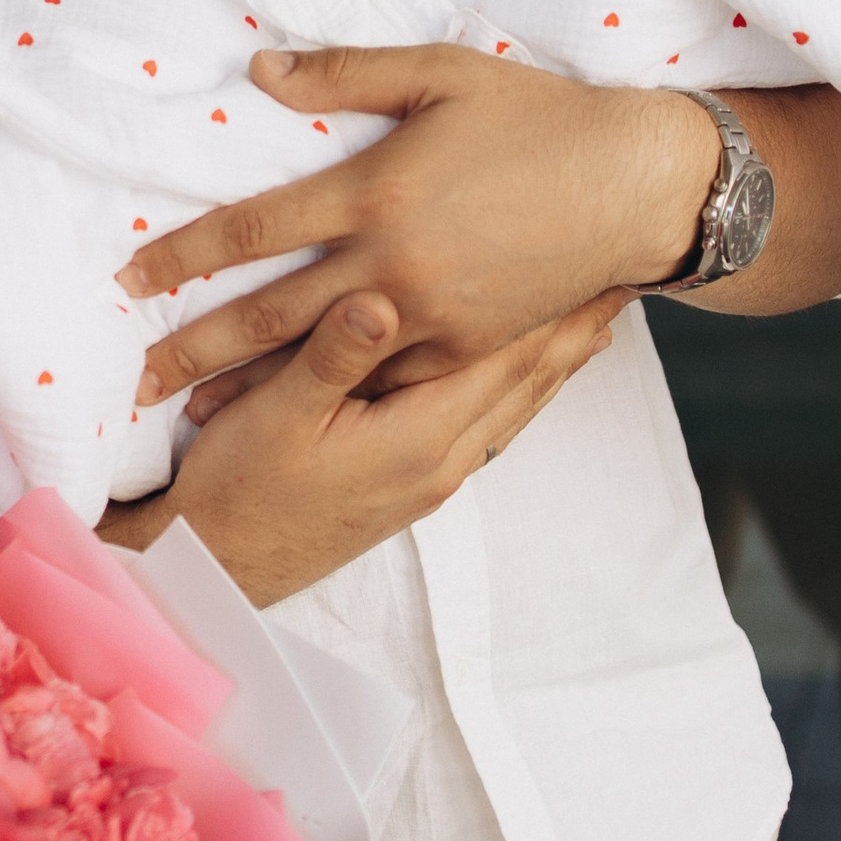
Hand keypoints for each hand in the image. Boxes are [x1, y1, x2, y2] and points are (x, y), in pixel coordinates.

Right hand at [98, 290, 622, 605]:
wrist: (217, 571)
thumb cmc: (239, 490)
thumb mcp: (274, 416)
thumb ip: (332, 355)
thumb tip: (381, 296)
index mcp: (419, 439)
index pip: (508, 361)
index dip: (558, 311)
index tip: (602, 268)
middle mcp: (441, 462)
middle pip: (527, 386)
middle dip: (575, 333)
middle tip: (623, 283)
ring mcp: (430, 479)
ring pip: (512, 410)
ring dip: (553, 365)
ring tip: (593, 323)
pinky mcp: (410, 486)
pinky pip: (486, 425)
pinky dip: (515, 390)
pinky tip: (517, 378)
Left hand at [120, 43, 719, 405]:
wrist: (633, 184)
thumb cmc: (536, 117)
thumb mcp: (440, 73)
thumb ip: (344, 72)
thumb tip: (259, 70)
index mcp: (377, 190)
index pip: (253, 229)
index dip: (183, 253)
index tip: (128, 274)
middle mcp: (394, 262)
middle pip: (269, 314)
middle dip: (194, 347)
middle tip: (136, 374)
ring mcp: (432, 315)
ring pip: (321, 363)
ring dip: (252, 389)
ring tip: (189, 412)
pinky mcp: (467, 348)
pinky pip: (386, 382)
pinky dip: (334, 399)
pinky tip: (291, 415)